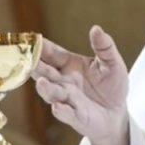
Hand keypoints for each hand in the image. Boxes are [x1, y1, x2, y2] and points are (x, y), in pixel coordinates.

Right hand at [32, 26, 129, 144]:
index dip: (41, 47)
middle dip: (36, 67)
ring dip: (46, 88)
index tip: (29, 38)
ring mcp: (67, 100)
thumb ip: (104, 47)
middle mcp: (63, 82)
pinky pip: (66, 114)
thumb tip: (96, 28)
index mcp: (70, 65)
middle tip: (26, 60)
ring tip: (41, 82)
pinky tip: (58, 106)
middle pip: (46, 73)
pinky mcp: (76, 117)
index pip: (52, 54)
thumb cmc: (112, 85)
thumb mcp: (112, 63)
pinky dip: (61, 111)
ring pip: (52, 93)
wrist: (117, 113)